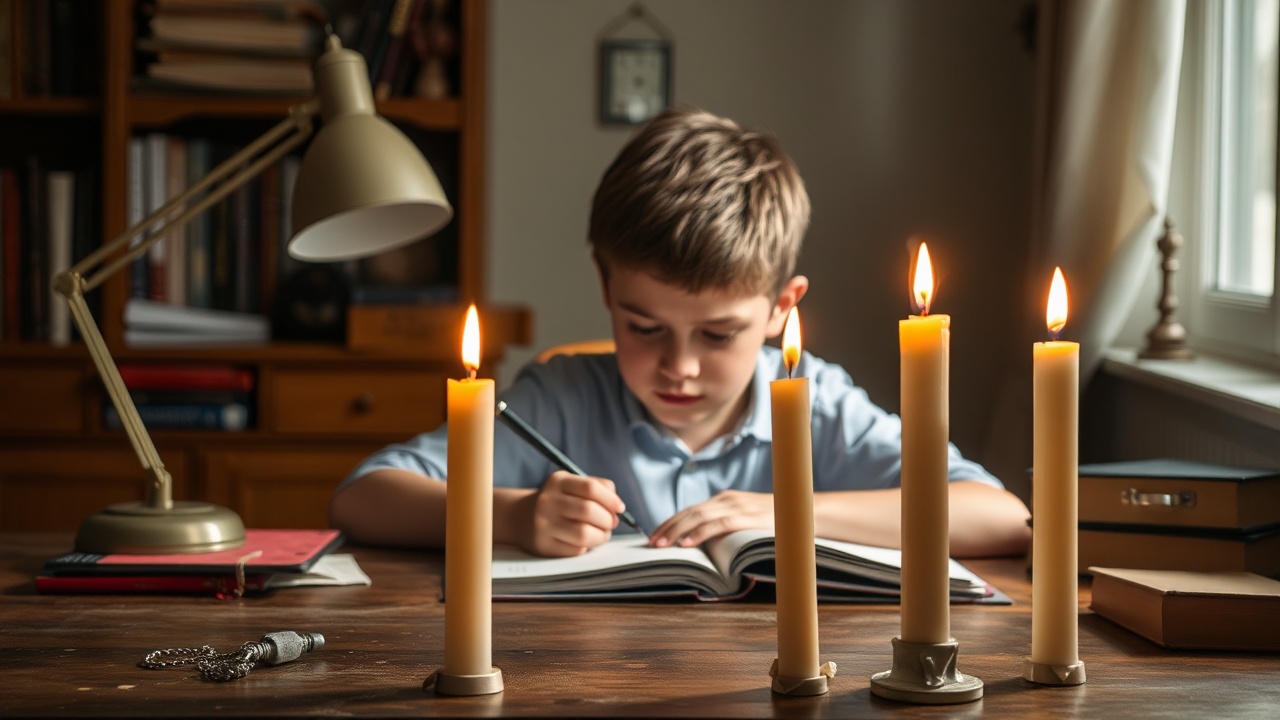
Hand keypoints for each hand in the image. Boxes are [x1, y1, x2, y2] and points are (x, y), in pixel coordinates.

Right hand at [523, 471, 625, 556]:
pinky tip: (584, 541)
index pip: (590, 488)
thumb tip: (617, 506)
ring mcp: (543, 525)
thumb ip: (597, 487)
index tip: (620, 508)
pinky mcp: (544, 545)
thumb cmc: (558, 501)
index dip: (611, 499)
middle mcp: (547, 501)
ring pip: (584, 534)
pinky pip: (576, 549)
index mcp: (558, 482)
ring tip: (603, 534)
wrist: (521, 517)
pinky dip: (587, 546)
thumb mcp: (571, 485)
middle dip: (608, 519)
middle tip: (612, 523)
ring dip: (601, 536)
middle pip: (588, 511)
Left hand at [648, 490, 773, 547]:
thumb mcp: (746, 521)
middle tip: (651, 542)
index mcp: (724, 500)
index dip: (671, 522)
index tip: (655, 535)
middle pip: (689, 512)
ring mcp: (737, 507)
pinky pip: (718, 525)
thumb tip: (705, 543)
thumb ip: (727, 526)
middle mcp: (727, 500)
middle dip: (668, 527)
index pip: (690, 510)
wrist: (804, 512)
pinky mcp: (747, 517)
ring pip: (699, 517)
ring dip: (677, 531)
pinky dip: (700, 533)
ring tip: (662, 544)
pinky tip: (687, 542)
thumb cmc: (775, 521)